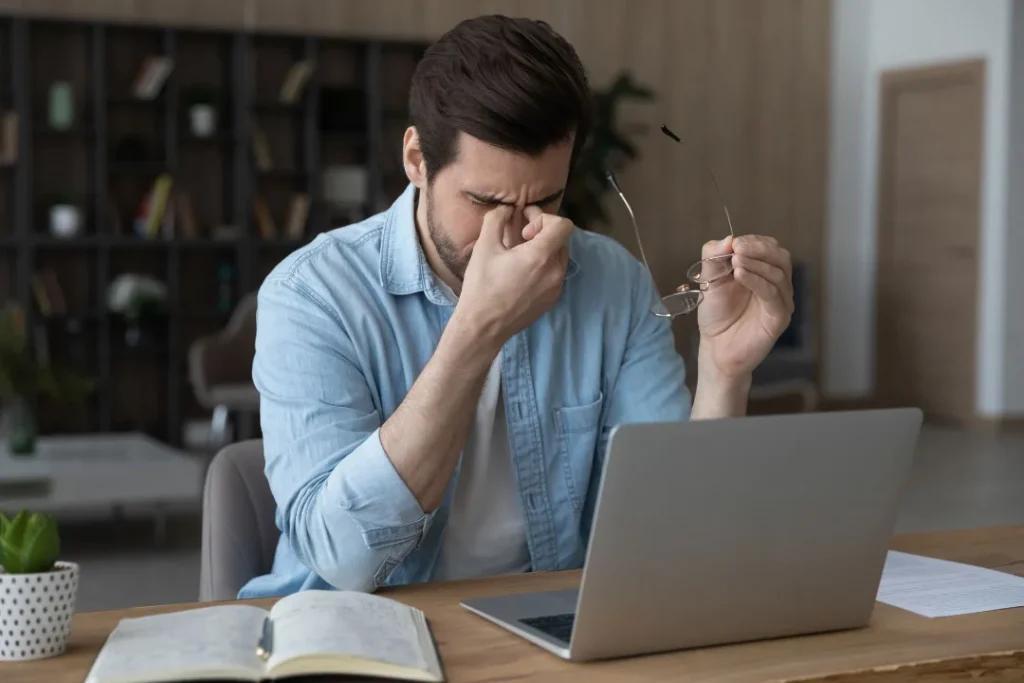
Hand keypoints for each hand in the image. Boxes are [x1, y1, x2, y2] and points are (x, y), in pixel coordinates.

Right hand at [453, 205, 571, 349]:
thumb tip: (507, 208)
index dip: (544, 218)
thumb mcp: (484, 247)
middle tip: (520, 234)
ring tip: (521, 254)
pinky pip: (556, 274)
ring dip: (544, 249)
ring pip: (560, 257)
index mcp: (541, 256)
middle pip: (561, 239)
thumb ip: (497, 219)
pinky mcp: (552, 300)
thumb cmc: (482, 285)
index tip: (524, 228)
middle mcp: (555, 271)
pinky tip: (522, 273)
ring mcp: (556, 287)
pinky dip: (544, 266)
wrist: (483, 326)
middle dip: (543, 232)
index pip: (563, 225)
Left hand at [695, 235, 793, 380]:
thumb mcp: (709, 280)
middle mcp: (777, 283)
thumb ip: (714, 258)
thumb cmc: (716, 314)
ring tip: (736, 261)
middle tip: (738, 248)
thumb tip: (729, 238)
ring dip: (757, 264)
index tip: (735, 242)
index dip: (754, 241)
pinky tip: (741, 275)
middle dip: (759, 249)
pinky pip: (773, 294)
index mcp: (763, 270)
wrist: (716, 348)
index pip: (768, 247)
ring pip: (779, 273)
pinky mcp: (779, 317)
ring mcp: (781, 300)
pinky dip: (757, 281)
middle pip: (780, 256)